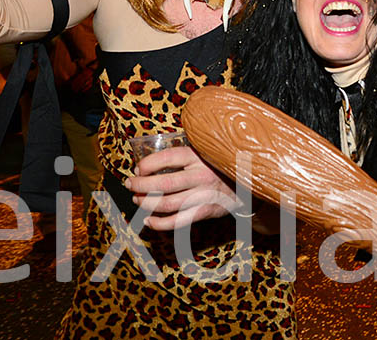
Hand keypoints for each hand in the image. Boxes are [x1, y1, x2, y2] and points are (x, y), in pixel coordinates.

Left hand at [124, 146, 240, 230]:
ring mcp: (204, 195)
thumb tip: (150, 159)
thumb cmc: (218, 166)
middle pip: (163, 184)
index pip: (166, 158)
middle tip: (130, 185)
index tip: (138, 168)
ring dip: (146, 204)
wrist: (247, 184)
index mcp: (199, 157)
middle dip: (140, 186)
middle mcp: (201, 176)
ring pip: (167, 204)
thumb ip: (184, 154)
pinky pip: (178, 222)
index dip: (146, 164)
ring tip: (137, 200)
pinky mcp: (205, 211)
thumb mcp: (205, 152)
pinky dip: (159, 224)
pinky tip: (148, 220)